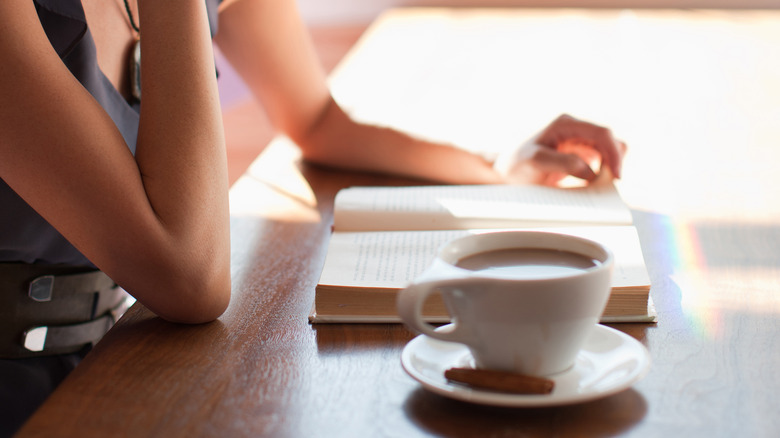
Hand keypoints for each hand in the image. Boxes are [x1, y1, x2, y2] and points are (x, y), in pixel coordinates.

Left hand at [494, 114, 625, 185]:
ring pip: (609, 150)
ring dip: (610, 166)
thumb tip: (590, 171)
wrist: (505, 171)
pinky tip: (595, 184)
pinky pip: (601, 161)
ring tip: (601, 184)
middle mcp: (575, 129)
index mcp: (565, 124)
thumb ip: (563, 163)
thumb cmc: (516, 164)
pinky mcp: (579, 155)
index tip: (616, 175)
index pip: (601, 133)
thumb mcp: (535, 162)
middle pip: (609, 140)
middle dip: (615, 161)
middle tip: (612, 183)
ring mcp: (578, 141)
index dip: (613, 153)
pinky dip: (603, 172)